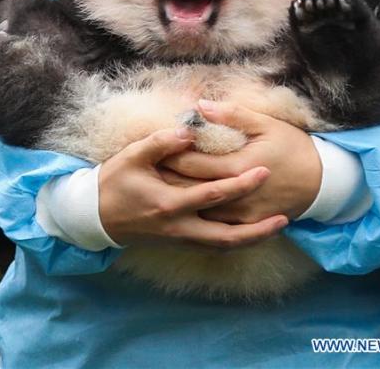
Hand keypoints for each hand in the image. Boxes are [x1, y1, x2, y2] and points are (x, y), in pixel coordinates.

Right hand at [98, 126, 287, 248]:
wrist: (94, 217)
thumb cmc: (114, 182)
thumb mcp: (133, 155)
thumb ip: (163, 142)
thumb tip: (190, 132)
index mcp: (170, 204)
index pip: (214, 194)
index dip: (241, 183)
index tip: (264, 170)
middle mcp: (179, 228)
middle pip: (227, 236)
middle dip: (258, 228)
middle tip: (284, 214)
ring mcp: (180, 239)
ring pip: (223, 246)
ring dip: (251, 240)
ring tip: (277, 227)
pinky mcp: (178, 243)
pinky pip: (213, 246)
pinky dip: (235, 241)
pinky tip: (250, 232)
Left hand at [163, 102, 321, 221]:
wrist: (322, 182)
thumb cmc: (293, 147)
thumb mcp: (266, 124)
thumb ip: (231, 115)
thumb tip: (200, 106)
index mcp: (238, 166)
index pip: (193, 162)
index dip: (170, 154)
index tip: (153, 146)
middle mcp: (236, 196)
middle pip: (190, 188)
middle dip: (166, 178)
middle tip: (145, 169)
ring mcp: (241, 215)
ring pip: (199, 211)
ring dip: (179, 199)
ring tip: (156, 188)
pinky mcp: (247, 226)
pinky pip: (215, 226)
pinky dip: (197, 216)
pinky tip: (182, 209)